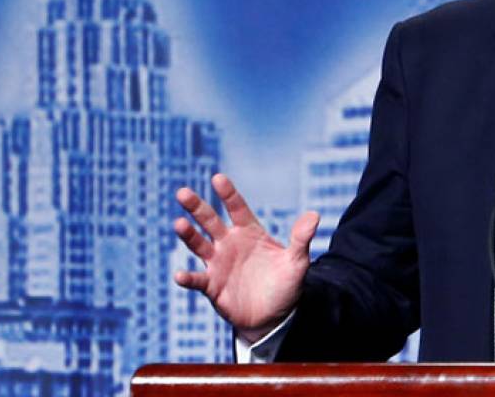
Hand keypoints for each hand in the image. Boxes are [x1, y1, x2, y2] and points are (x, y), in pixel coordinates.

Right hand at [173, 173, 318, 343]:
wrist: (274, 317)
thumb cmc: (285, 285)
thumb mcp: (297, 262)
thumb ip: (301, 238)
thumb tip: (314, 215)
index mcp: (250, 232)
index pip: (237, 208)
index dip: (228, 194)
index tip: (218, 178)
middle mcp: (230, 244)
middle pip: (210, 221)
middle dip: (197, 207)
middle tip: (182, 193)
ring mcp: (218, 264)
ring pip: (199, 245)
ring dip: (188, 235)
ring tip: (179, 224)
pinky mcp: (212, 286)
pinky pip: (197, 280)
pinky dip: (188, 278)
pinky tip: (180, 275)